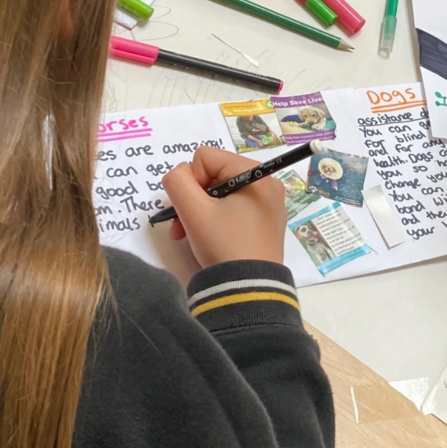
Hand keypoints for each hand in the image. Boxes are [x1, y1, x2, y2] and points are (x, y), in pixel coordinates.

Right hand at [161, 146, 286, 268]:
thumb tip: (179, 174)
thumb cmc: (223, 245)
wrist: (249, 290)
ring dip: (199, 211)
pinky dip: (216, 219)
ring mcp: (268, 203)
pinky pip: (234, 208)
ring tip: (187, 235)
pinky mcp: (265, 222)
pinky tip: (206, 238)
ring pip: (220, 194)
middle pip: (213, 175)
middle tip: (181, 225)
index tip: (190, 208)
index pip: (206, 157)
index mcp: (255, 174)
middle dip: (192, 199)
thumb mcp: (194, 211)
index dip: (190, 181)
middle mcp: (267, 183)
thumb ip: (177, 182)